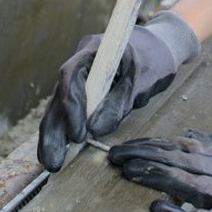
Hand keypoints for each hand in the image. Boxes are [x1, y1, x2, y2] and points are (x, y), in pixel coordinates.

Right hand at [37, 11, 199, 171]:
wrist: (161, 48)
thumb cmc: (154, 59)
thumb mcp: (143, 81)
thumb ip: (119, 103)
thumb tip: (95, 131)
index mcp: (93, 49)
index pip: (71, 76)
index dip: (71, 107)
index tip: (78, 135)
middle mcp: (80, 62)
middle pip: (58, 95)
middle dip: (54, 129)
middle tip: (53, 161)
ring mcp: (79, 76)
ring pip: (58, 105)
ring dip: (54, 134)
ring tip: (51, 163)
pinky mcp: (83, 90)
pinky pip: (68, 110)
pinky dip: (63, 130)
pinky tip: (56, 152)